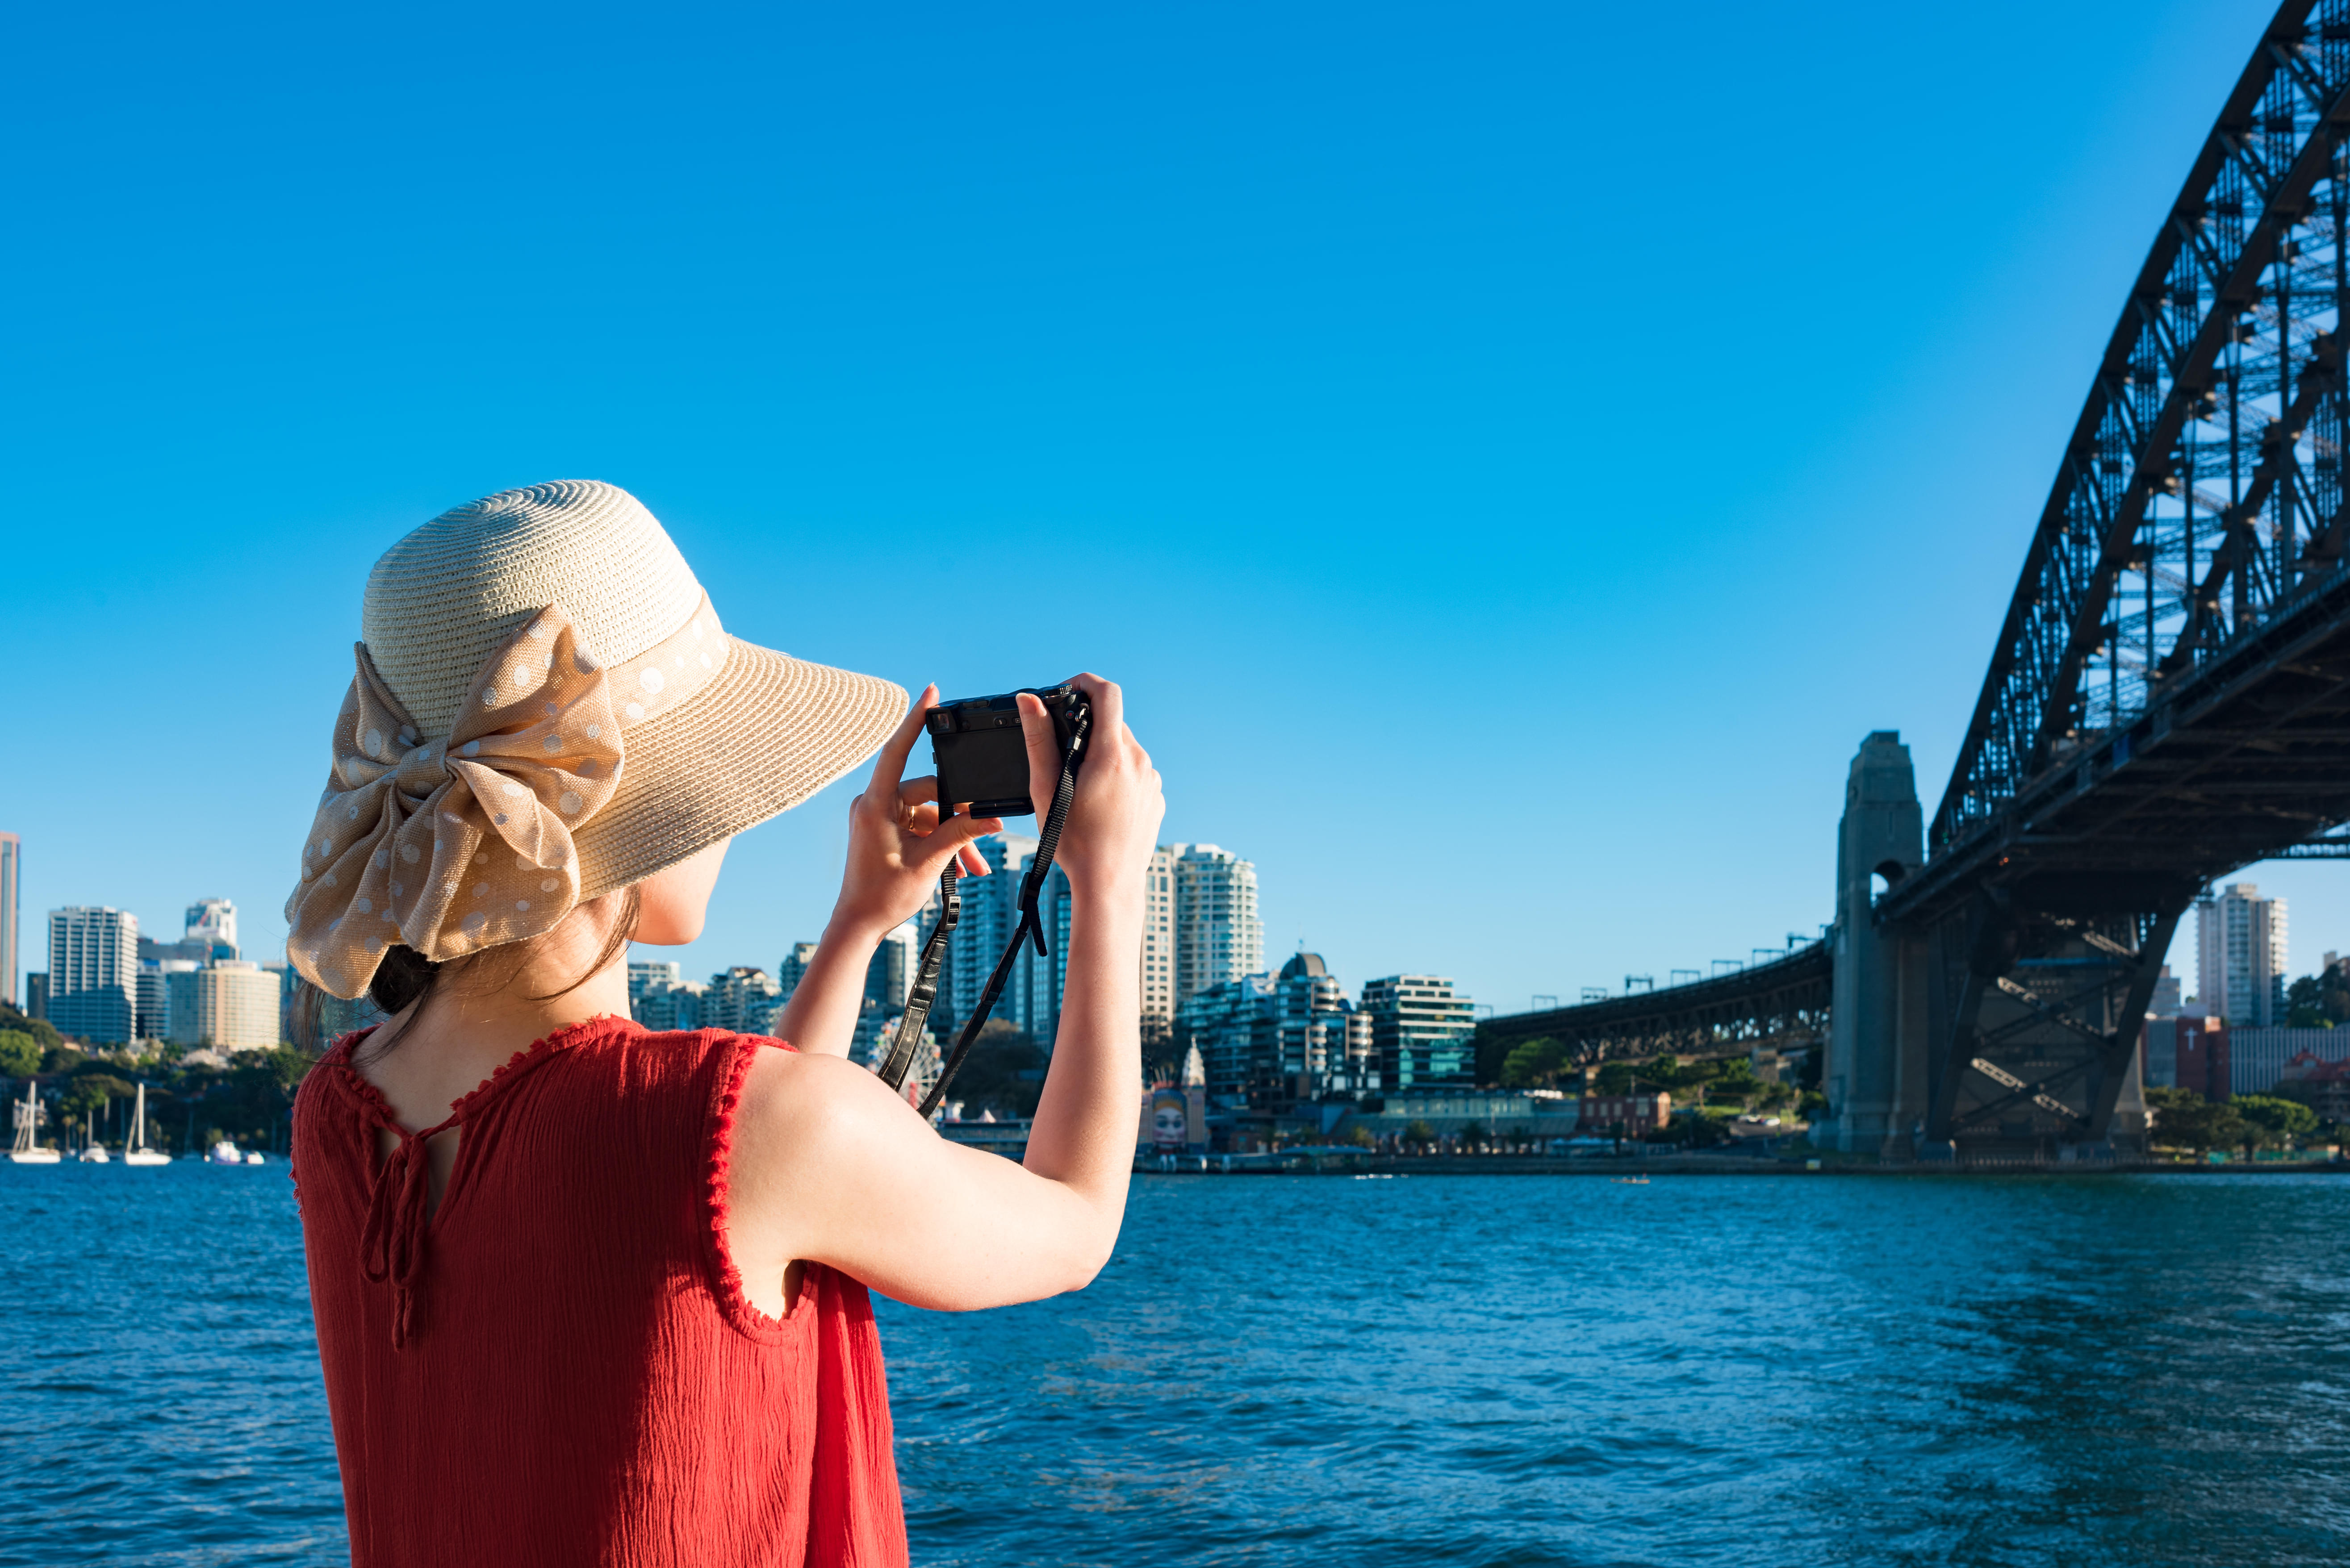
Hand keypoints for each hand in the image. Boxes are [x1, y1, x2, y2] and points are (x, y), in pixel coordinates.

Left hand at [831, 685, 1001, 939]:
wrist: (858, 925)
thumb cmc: (882, 896)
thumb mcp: (929, 863)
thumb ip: (961, 835)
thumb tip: (991, 818)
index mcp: (875, 805)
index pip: (897, 751)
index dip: (915, 719)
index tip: (931, 692)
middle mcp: (873, 804)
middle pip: (928, 792)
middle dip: (958, 816)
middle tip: (986, 835)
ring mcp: (878, 816)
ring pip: (928, 813)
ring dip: (952, 836)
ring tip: (974, 866)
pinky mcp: (884, 829)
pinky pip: (920, 825)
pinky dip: (940, 842)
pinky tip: (962, 866)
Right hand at [1018, 674, 1162, 897]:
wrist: (1109, 884)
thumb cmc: (1074, 841)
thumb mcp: (1047, 789)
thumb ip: (1039, 740)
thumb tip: (1030, 701)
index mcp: (1112, 754)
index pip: (1108, 693)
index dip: (1085, 682)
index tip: (1067, 690)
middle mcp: (1139, 761)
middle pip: (1113, 723)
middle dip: (1088, 728)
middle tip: (1063, 753)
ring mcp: (1151, 780)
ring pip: (1125, 749)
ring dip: (1102, 754)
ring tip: (1080, 787)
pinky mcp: (1156, 798)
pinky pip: (1136, 773)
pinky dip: (1117, 776)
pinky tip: (1100, 804)